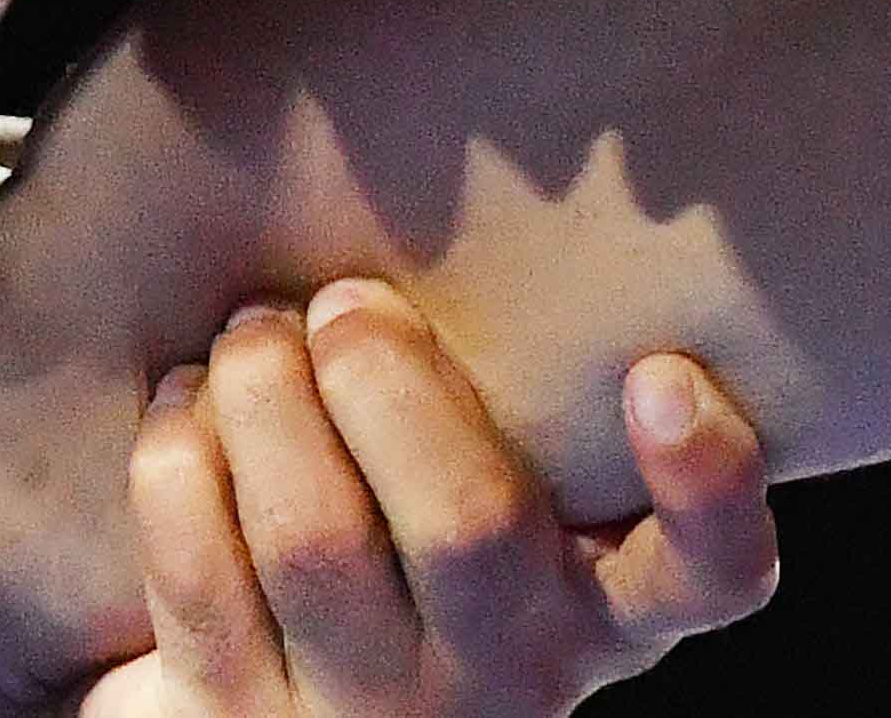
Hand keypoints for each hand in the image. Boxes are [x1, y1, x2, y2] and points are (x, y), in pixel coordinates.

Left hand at [82, 281, 777, 715]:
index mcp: (592, 612)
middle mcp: (500, 681)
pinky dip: (180, 449)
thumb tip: (428, 222)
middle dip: (386, 379)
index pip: (710, 577)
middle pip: (468, 523)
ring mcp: (364, 714)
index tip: (662, 371)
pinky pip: (196, 558)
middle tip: (344, 305)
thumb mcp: (475, 496)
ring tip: (253, 334)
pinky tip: (186, 404)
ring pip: (312, 534)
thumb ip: (494, 402)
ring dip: (264, 392)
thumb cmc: (382, 550)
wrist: (254, 704)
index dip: (709, 483)